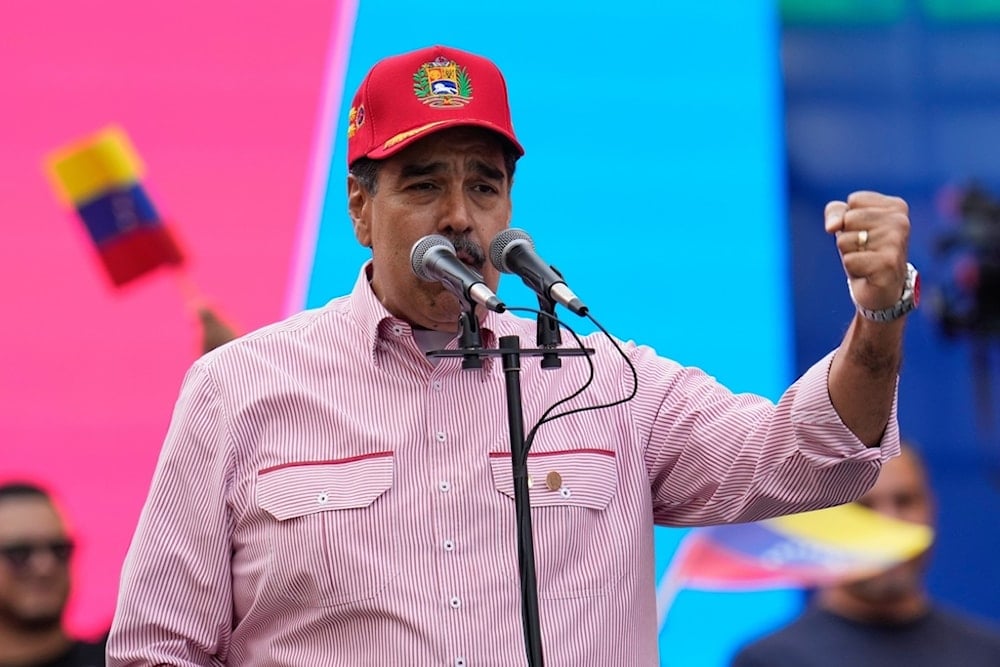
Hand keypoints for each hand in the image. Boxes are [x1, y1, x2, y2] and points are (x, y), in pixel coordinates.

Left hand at [825, 191, 910, 313]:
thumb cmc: (865, 251)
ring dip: (850, 253)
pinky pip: (849, 260)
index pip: (854, 200)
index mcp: (896, 206)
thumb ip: (836, 212)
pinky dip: (853, 268)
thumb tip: (832, 227)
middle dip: (848, 237)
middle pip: (849, 219)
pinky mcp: (888, 264)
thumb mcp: (847, 225)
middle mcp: (901, 221)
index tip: (865, 232)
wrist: (882, 289)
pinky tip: (868, 272)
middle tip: (865, 250)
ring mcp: (896, 242)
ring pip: (845, 239)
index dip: (849, 219)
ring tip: (866, 260)